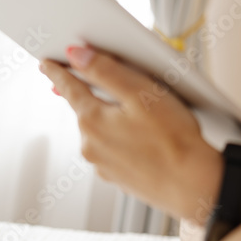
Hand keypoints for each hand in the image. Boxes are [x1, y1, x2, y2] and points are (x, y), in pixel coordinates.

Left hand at [39, 44, 222, 223]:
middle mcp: (90, 145)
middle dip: (90, 91)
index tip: (46, 62)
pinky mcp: (118, 176)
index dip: (58, 70)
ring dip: (108, 115)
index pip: (68, 87)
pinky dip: (120, 136)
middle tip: (101, 76)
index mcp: (92, 121)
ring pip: (100, 128)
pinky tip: (143, 135)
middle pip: (84, 107)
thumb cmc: (174, 138)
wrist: (193, 186)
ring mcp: (102, 164)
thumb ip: (105, 70)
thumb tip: (76, 55)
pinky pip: (112, 147)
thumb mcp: (140, 93)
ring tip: (136, 108)